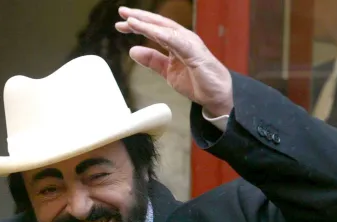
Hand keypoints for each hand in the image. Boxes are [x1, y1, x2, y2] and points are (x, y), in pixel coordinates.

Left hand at [115, 6, 232, 116]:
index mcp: (175, 42)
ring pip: (166, 30)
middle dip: (140, 17)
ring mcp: (190, 44)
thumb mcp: (167, 71)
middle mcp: (182, 38)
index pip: (154, 29)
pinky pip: (177, 42)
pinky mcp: (195, 53)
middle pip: (158, 24)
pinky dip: (164, 36)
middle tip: (122, 12)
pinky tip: (152, 32)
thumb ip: (152, 60)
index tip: (120, 24)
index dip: (137, 25)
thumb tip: (132, 51)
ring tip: (131, 20)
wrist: (216, 95)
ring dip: (148, 24)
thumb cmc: (196, 81)